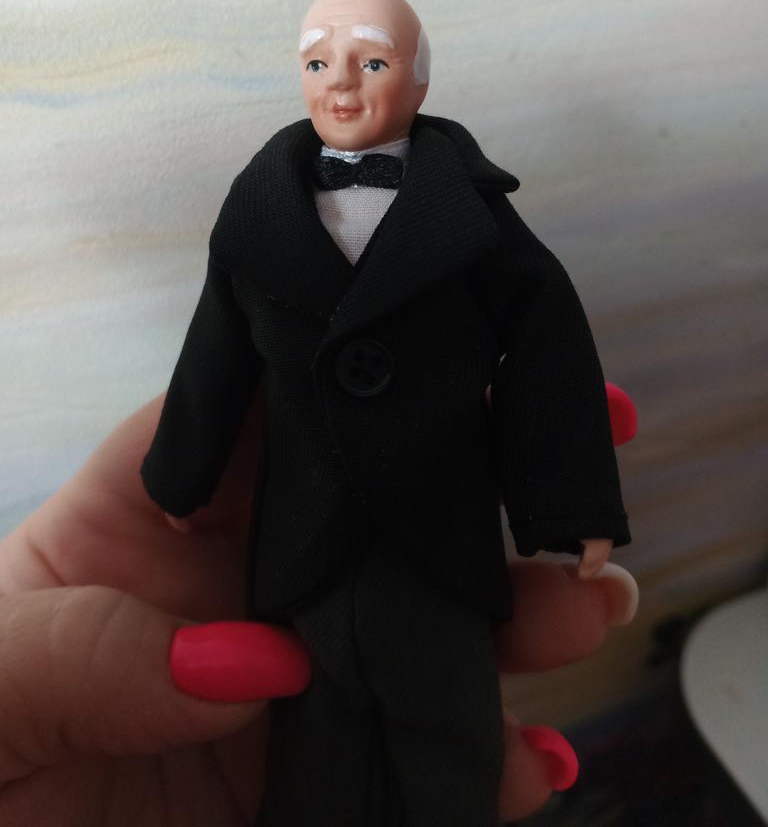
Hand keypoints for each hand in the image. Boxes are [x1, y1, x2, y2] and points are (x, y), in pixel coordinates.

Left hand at [0, 398, 636, 824]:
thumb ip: (91, 645)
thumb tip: (254, 664)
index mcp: (166, 506)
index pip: (277, 413)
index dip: (370, 375)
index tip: (471, 358)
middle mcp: (244, 574)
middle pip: (376, 513)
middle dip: (476, 493)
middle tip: (572, 488)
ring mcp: (289, 673)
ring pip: (419, 624)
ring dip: (510, 615)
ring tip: (587, 604)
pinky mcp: (312, 774)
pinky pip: (413, 755)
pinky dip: (483, 760)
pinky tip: (535, 759)